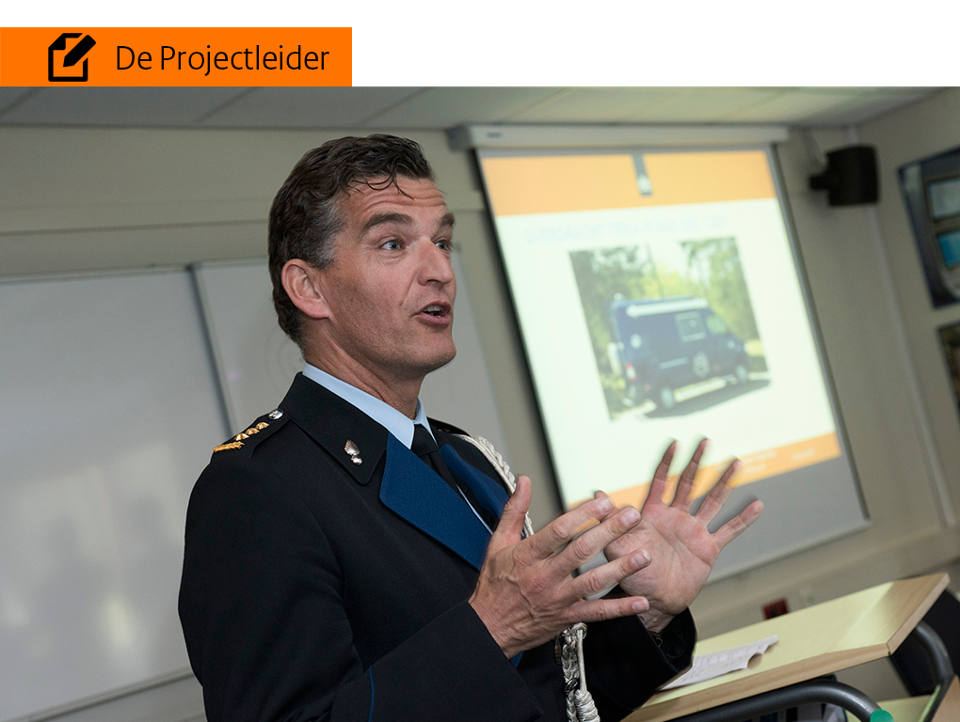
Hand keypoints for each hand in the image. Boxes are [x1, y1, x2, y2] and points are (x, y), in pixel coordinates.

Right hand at [469, 475, 655, 657]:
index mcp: (528, 555)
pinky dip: (620, 608)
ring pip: (594, 581)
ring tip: (644, 555)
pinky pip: (597, 612)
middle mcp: (545, 576)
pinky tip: (640, 602)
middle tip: (631, 517)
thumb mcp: (497, 543)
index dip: (583, 515)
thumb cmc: (494, 585)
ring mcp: (558, 598)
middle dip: (610, 532)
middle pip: (582, 551)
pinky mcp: (566, 617)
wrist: (488, 628)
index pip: (559, 530)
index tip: (603, 503)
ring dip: (622, 568)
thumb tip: (524, 482)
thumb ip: (514, 510)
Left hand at [599, 440, 762, 632]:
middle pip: (688, 484)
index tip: (675, 443)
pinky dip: (743, 519)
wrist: (652, 601)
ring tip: (736, 464)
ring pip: (711, 501)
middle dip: (696, 463)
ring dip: (724, 483)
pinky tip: (756, 506)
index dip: (667, 463)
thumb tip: (597, 494)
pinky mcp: (708, 548)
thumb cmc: (632, 574)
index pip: (661, 481)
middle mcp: (674, 518)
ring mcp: (693, 531)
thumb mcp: (616, 547)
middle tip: (705, 442)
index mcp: (653, 514)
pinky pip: (728, 531)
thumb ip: (611, 521)